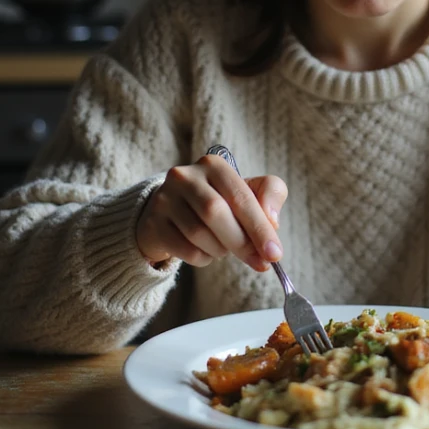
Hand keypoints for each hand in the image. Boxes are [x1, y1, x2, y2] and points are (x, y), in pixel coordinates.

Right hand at [136, 153, 286, 271]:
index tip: (275, 254)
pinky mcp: (153, 223)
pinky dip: (203, 258)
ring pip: (199, 234)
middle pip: (216, 213)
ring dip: (221, 250)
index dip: (260, 228)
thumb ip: (270, 195)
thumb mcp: (248, 191)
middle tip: (261, 263)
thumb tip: (272, 220)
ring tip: (225, 248)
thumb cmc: (220, 201)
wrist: (174, 213)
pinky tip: (207, 251)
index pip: (240, 197)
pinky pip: (185, 250)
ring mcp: (164, 199)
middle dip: (242, 243)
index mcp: (213, 164)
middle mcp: (185, 176)